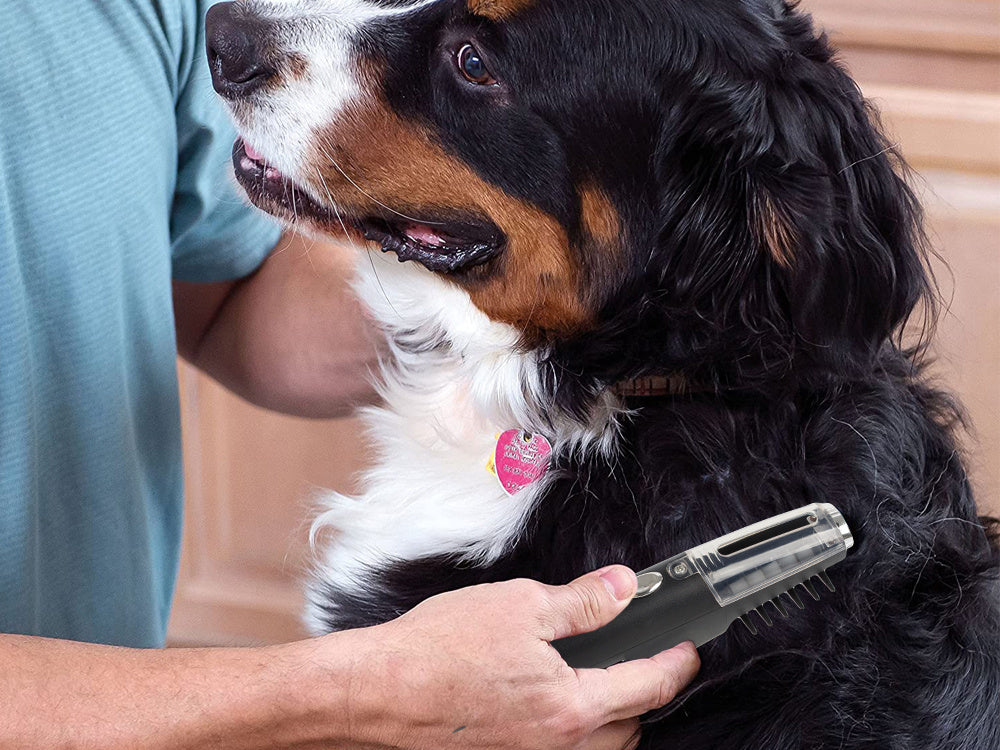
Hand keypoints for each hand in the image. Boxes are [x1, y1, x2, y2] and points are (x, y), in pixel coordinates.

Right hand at [328, 566, 699, 749]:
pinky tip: (554, 705)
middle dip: (647, 697)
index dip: (677, 665)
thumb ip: (582, 601)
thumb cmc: (438, 650)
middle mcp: (559, 747)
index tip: (689, 652)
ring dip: (613, 722)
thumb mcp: (520, 606)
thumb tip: (624, 588)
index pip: (649, 686)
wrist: (378, 693)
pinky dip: (575, 734)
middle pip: (631, 730)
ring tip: (602, 684)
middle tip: (644, 662)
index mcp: (571, 707)